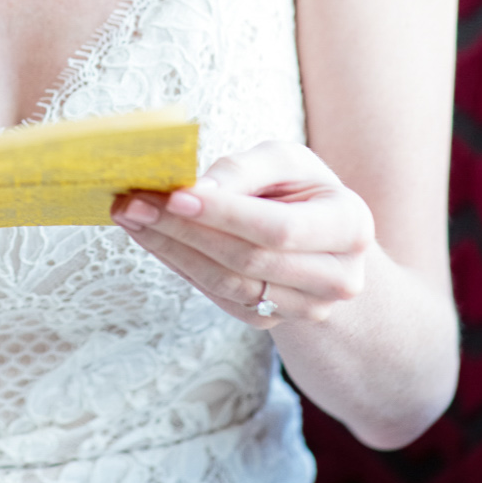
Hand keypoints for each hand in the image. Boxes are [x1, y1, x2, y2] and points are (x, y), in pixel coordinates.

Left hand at [112, 141, 371, 324]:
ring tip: (130, 216)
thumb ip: (244, 169)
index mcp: (350, 226)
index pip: (279, 229)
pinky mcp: (271, 321)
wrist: (316, 234)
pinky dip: (179, 264)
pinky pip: (217, 296)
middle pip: (248, 260)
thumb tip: (195, 190)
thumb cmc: (297, 188)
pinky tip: (150, 238)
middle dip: (183, 230)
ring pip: (228, 284)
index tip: (174, 196)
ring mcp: (307, 307)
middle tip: (132, 203)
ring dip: (170, 249)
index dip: (224, 215)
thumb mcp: (284, 161)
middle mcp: (338, 277)